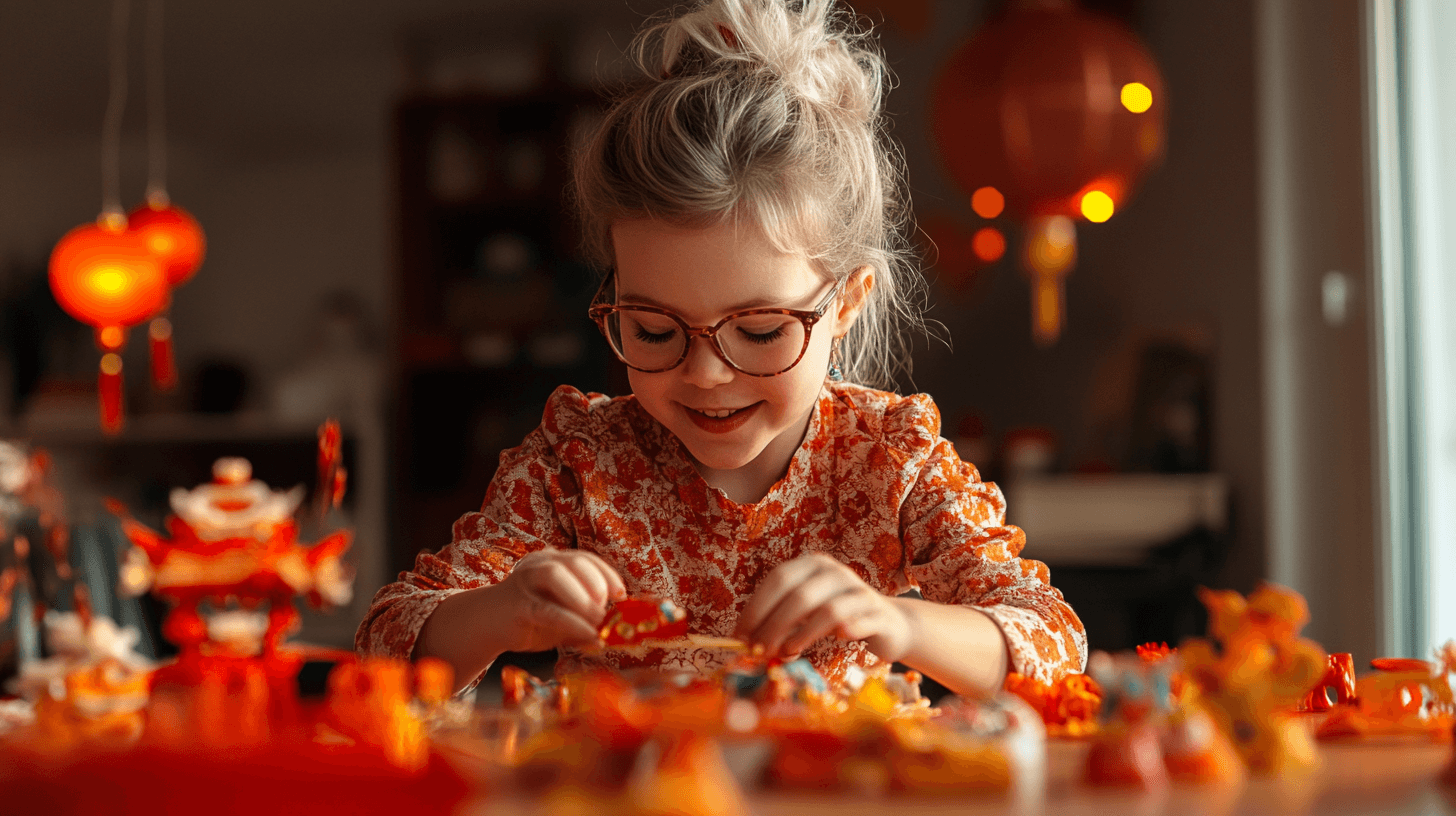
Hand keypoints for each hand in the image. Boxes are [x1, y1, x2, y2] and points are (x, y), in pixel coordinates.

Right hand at [498, 550, 626, 652]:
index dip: (607, 574)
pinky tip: (589, 635)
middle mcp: (540, 563)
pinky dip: (572, 623)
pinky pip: (546, 609)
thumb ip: (584, 624)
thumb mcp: (562, 618)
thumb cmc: (530, 618)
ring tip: (599, 619)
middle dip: (597, 582)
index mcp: (554, 560)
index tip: (622, 595)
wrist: (487, 623)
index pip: (585, 558)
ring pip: (555, 575)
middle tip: (609, 608)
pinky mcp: (517, 604)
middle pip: (574, 561)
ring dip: (583, 597)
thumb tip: (609, 638)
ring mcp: (526, 581)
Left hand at [734, 553, 912, 661]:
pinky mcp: (878, 612)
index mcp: (812, 564)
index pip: (778, 579)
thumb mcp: (805, 613)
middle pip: (798, 595)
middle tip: (760, 651)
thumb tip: (743, 641)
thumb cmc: (836, 618)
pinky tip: (832, 642)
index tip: (740, 635)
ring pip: (826, 609)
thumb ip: (778, 620)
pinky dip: (840, 632)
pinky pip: (855, 621)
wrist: (888, 623)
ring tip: (787, 652)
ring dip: (801, 635)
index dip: (756, 607)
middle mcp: (834, 571)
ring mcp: (858, 590)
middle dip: (774, 626)